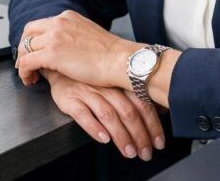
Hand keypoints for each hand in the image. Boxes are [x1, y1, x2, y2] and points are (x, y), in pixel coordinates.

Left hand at [16, 10, 136, 87]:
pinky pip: (26, 62)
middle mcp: (59, 22)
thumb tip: (65, 48)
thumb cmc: (111, 55)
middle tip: (24, 62)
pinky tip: (30, 79)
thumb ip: (74, 36)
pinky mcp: (51, 54)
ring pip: (24, 47)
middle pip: (28, 32)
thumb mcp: (89, 34)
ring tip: (28, 74)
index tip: (34, 51)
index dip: (34, 39)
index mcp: (68, 17)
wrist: (120, 61)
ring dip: (23, 62)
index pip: (41, 25)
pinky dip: (24, 72)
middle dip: (23, 48)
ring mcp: (54, 37)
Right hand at [42, 69, 165, 160]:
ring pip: (108, 114)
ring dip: (121, 136)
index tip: (158, 142)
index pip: (142, 103)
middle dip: (139, 135)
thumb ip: (132, 95)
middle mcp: (106, 86)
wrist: (59, 65)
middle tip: (145, 153)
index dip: (152, 124)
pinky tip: (103, 138)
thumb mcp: (113, 81)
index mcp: (119, 81)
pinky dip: (94, 127)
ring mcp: (87, 91)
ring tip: (128, 151)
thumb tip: (160, 114)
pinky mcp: (69, 98)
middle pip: (128, 111)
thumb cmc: (89, 77)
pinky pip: (82, 113)